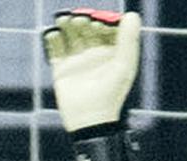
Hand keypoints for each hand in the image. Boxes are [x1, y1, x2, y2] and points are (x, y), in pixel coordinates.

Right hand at [42, 9, 140, 132]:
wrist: (88, 120)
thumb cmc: (110, 94)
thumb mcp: (122, 66)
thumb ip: (128, 41)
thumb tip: (133, 14)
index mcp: (112, 54)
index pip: (107, 27)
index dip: (102, 19)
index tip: (98, 21)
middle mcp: (95, 55)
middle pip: (87, 27)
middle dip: (83, 20)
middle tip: (79, 20)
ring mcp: (78, 60)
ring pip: (70, 33)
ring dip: (67, 23)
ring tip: (65, 20)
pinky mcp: (62, 67)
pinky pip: (54, 47)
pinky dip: (52, 37)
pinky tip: (54, 34)